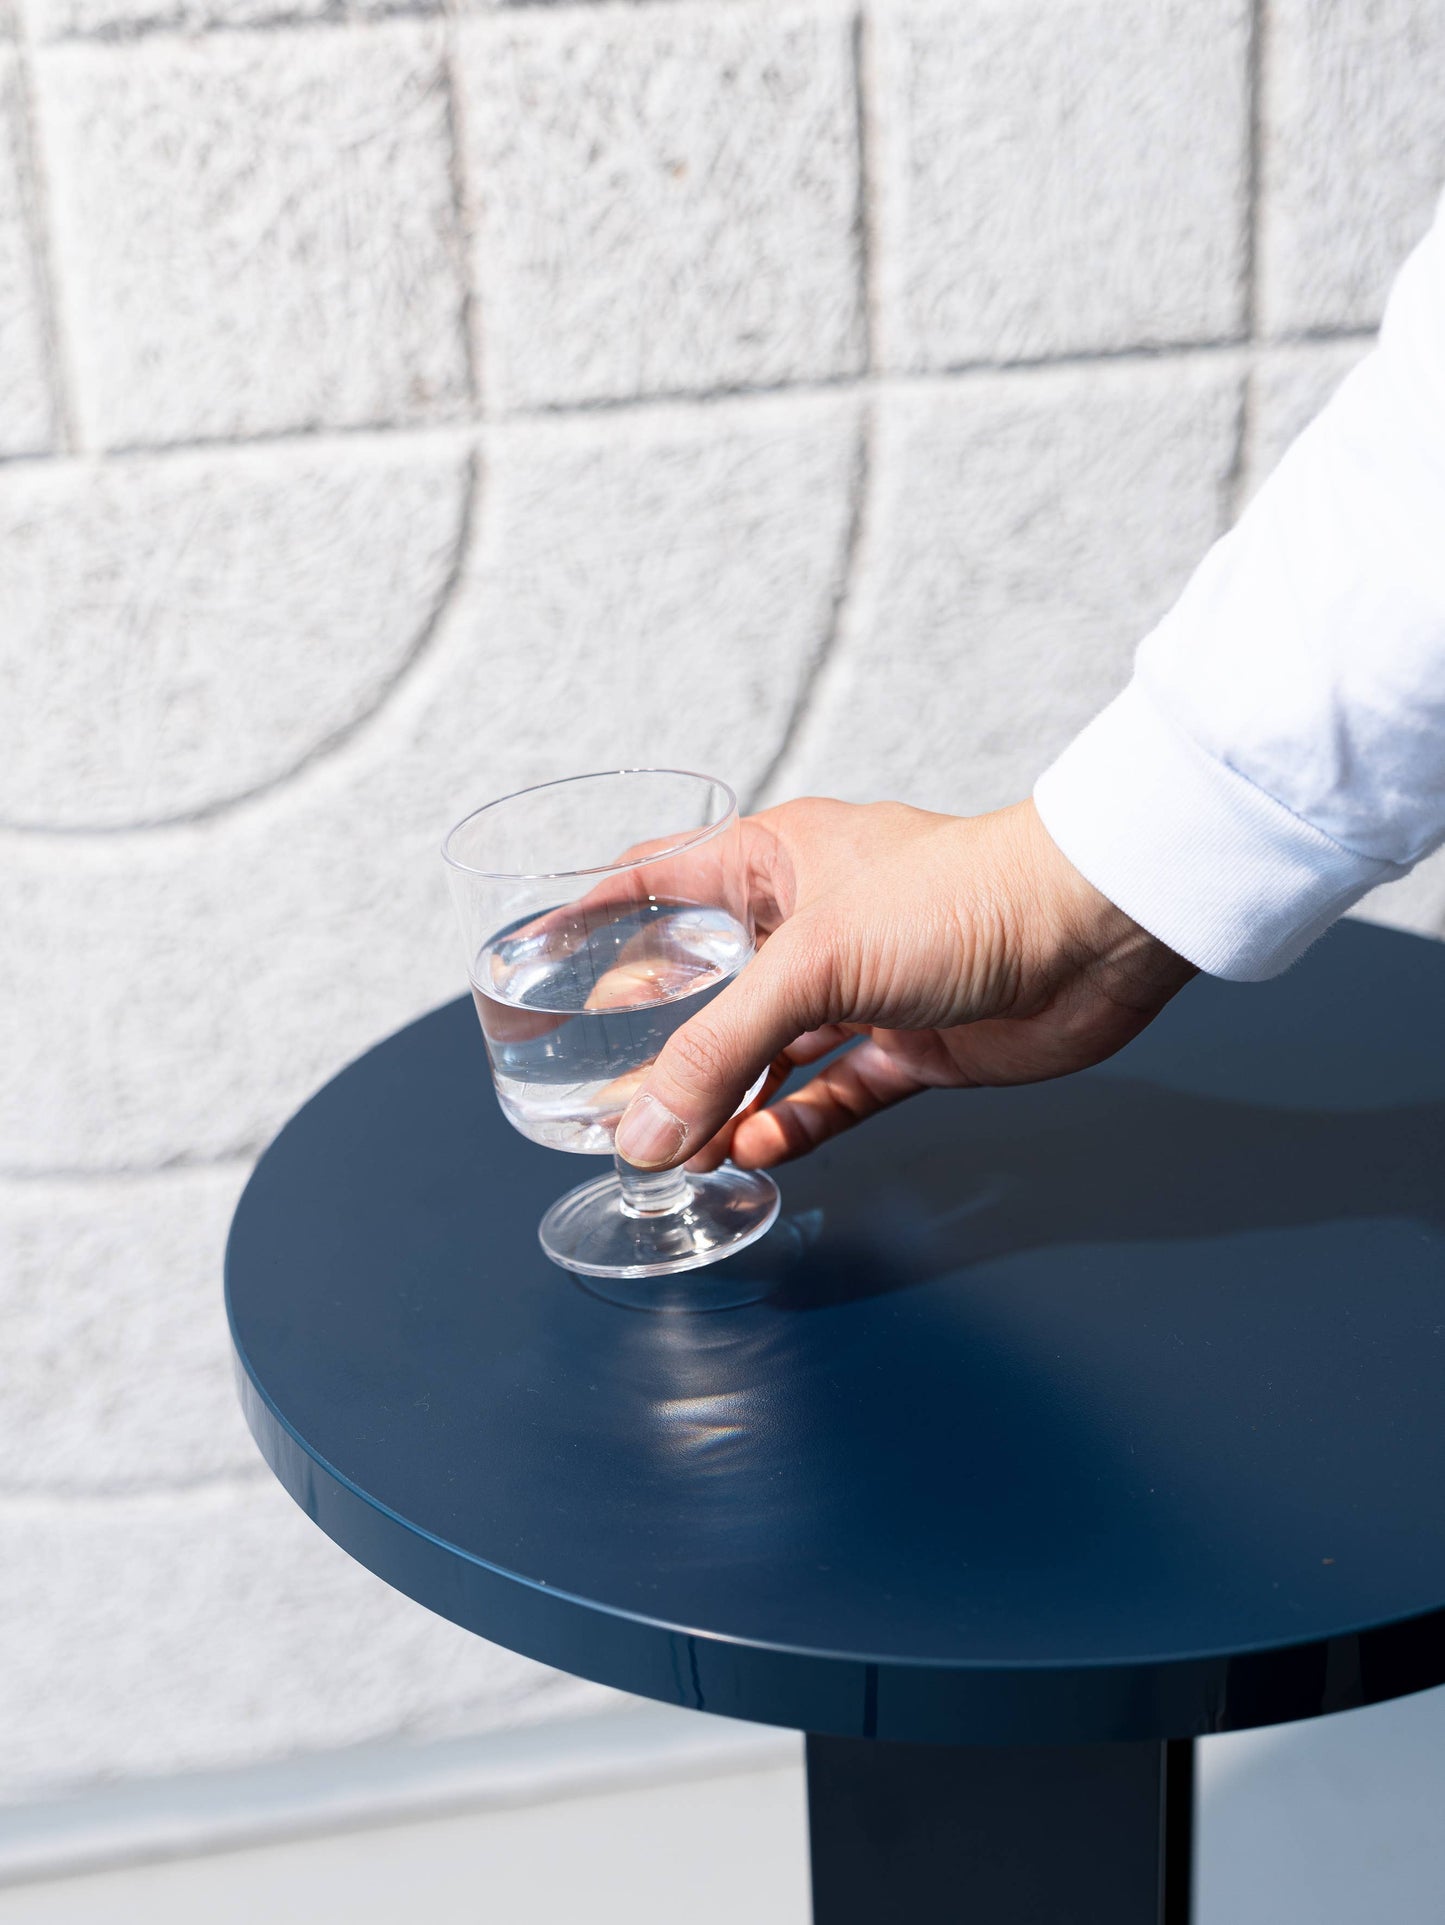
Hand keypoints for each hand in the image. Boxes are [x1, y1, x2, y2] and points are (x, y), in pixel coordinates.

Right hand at [612, 797, 1195, 1170]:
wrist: (1095, 934)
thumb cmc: (960, 897)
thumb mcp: (812, 962)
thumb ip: (717, 1048)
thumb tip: (644, 1132)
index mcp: (770, 860)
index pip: (653, 883)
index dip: (590, 920)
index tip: (533, 962)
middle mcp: (807, 921)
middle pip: (703, 983)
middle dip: (652, 1038)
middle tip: (596, 1092)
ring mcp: (857, 988)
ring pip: (763, 1051)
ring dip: (717, 1097)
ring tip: (665, 1146)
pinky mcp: (906, 1046)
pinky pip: (826, 1094)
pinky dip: (787, 1124)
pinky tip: (745, 1150)